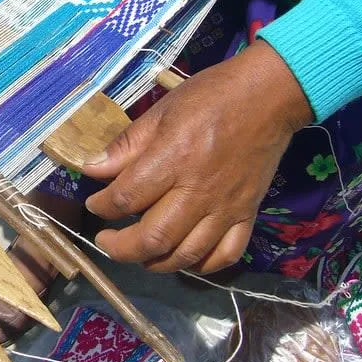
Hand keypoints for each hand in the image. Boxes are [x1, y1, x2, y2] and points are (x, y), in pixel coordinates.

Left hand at [82, 40, 312, 273]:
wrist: (269, 96)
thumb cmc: (210, 97)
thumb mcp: (160, 112)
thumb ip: (126, 145)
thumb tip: (92, 169)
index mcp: (173, 159)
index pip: (126, 198)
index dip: (102, 207)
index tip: (94, 204)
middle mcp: (198, 190)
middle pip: (153, 238)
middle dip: (121, 248)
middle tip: (106, 240)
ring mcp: (226, 207)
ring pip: (186, 255)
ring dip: (155, 262)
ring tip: (138, 252)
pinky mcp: (247, 214)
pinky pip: (224, 255)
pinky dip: (200, 265)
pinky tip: (182, 257)